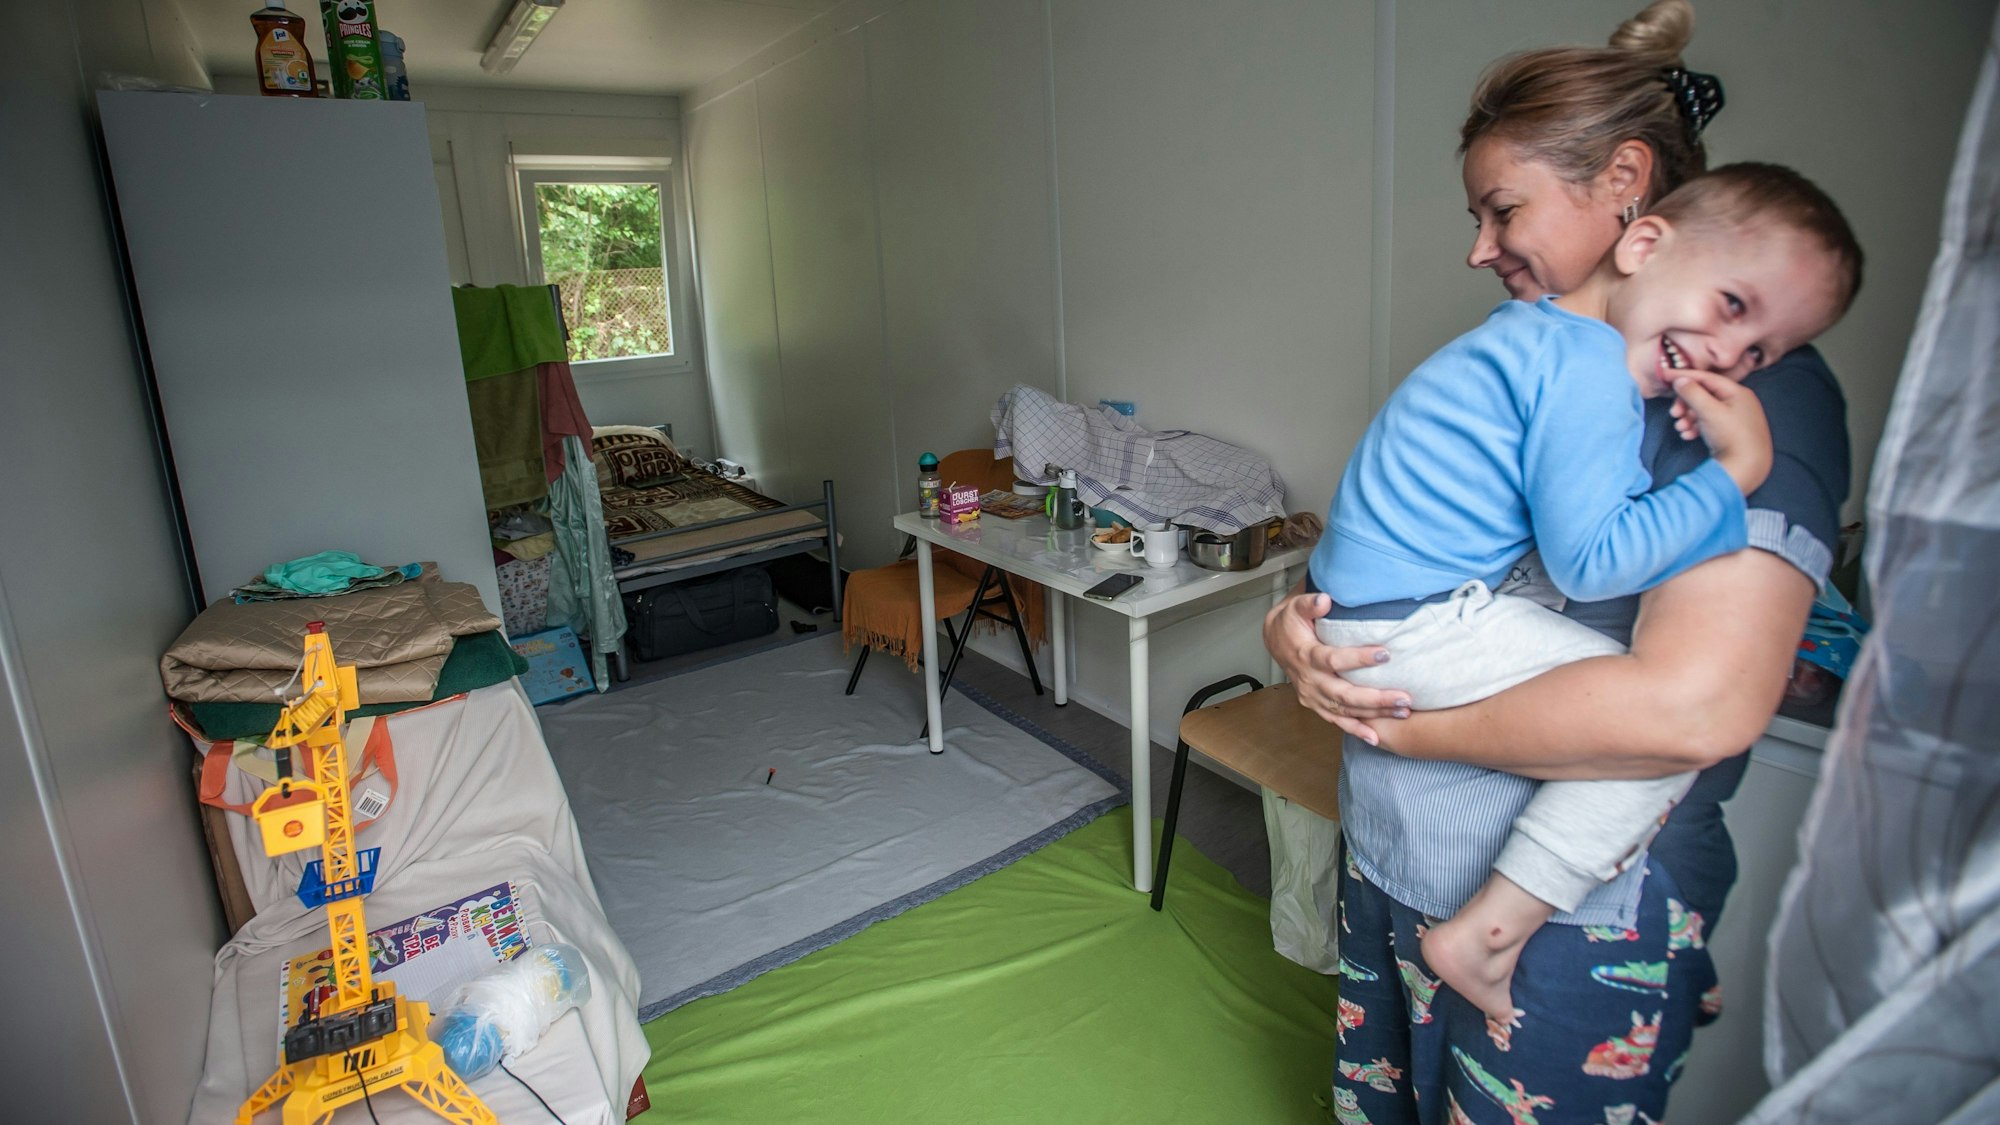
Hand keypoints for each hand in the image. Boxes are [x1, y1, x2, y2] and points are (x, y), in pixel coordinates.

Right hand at [1263, 591, 1412, 743]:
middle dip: (1375, 698)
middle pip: (1344, 694)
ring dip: (1374, 714)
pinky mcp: (1316, 705)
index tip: (1385, 655)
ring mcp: (1313, 696)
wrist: (1275, 641)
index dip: (1358, 659)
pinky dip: (1355, 730)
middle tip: (1404, 698)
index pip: (1333, 660)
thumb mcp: (1296, 607)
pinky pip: (1337, 721)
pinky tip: (1375, 738)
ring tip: (1402, 712)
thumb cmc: (1291, 623)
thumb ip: (1309, 603)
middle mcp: (1310, 681)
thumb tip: (1325, 600)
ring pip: (1345, 710)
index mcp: (1307, 656)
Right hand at [1673, 371, 1771, 494]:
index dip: (1685, 376)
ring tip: (1681, 428)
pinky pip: (1709, 423)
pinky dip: (1696, 426)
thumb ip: (1693, 392)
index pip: (1707, 378)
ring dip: (1688, 417)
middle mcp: (1738, 402)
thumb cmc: (1731, 436)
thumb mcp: (1709, 411)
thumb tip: (1680, 380)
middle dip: (1686, 404)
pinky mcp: (1730, 432)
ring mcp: (1735, 418)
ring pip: (1705, 410)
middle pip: (1704, 395)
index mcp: (1738, 392)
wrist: (1746, 468)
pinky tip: (1689, 435)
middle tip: (1674, 413)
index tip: (1665, 376)